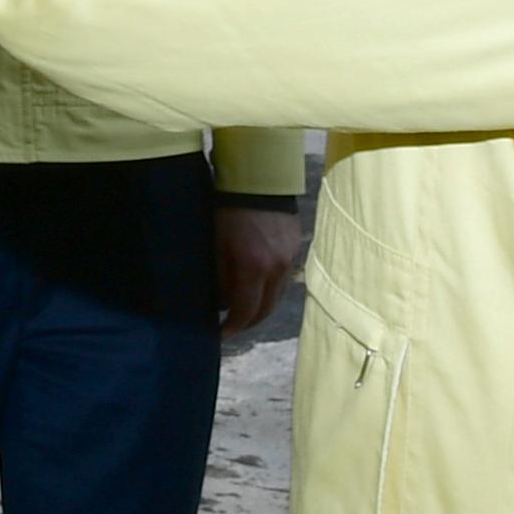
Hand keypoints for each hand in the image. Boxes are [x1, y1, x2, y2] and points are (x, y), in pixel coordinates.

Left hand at [214, 205, 303, 335]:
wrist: (260, 180)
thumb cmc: (228, 210)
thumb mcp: (216, 244)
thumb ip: (220, 276)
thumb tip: (221, 302)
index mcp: (254, 268)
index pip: (246, 311)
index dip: (233, 326)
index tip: (221, 333)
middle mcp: (277, 269)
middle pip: (266, 310)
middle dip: (249, 322)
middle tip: (233, 326)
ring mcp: (290, 260)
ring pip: (277, 297)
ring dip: (261, 307)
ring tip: (245, 309)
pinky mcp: (296, 250)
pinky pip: (284, 280)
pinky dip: (271, 289)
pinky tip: (259, 286)